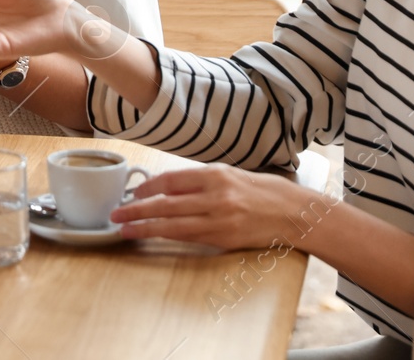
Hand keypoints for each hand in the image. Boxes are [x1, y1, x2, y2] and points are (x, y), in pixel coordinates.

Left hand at [110, 163, 323, 250]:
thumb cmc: (265, 191)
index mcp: (216, 175)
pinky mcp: (224, 239)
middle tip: (116, 213)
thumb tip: (169, 187)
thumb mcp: (232, 175)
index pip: (172, 180)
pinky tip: (152, 235)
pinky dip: (167, 236)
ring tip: (124, 228)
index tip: (132, 192)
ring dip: (145, 227)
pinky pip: (189, 238)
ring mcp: (220, 220)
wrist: (297, 214)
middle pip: (167, 204)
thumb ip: (202, 181)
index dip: (148, 187)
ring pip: (173, 225)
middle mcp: (216, 196)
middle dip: (137, 209)